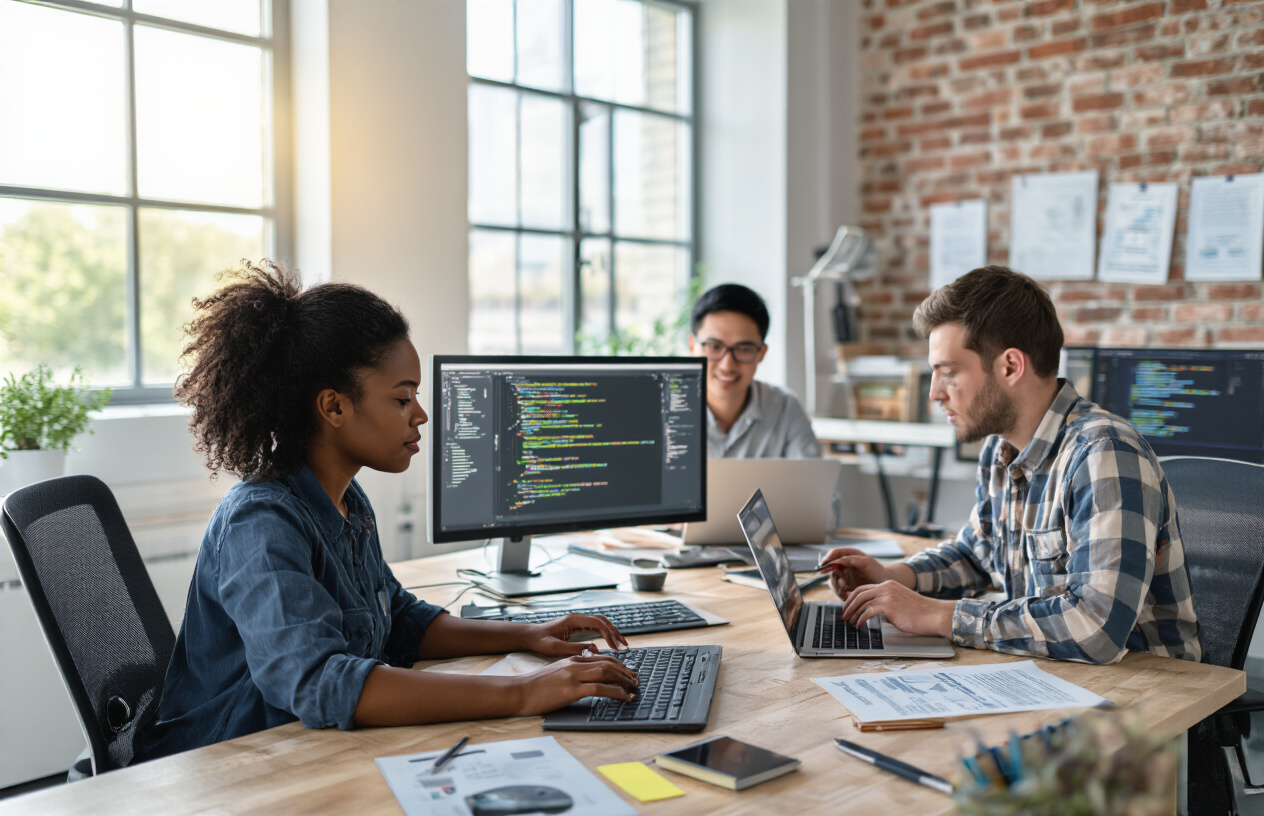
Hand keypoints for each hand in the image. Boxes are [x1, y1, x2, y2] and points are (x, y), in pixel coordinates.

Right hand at [516, 654, 637, 714]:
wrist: (520, 692)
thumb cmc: (536, 687)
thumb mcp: (557, 673)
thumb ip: (572, 672)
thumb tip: (587, 679)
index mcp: (572, 660)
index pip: (602, 658)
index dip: (619, 666)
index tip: (628, 674)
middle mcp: (575, 664)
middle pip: (608, 663)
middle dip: (626, 673)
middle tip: (636, 682)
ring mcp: (574, 675)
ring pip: (607, 673)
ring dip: (624, 681)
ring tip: (633, 689)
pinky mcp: (572, 689)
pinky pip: (600, 688)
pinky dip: (616, 692)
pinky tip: (624, 697)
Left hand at [518, 613, 628, 656]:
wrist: (530, 636)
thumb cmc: (541, 641)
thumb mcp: (556, 648)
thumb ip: (575, 648)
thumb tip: (595, 650)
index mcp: (573, 620)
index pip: (597, 623)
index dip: (609, 634)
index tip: (616, 647)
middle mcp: (577, 618)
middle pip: (602, 620)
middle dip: (615, 632)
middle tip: (625, 645)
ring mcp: (578, 621)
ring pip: (600, 623)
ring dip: (612, 632)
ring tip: (621, 644)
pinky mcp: (577, 626)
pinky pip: (595, 627)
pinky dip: (605, 634)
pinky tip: (610, 643)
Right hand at [818, 548, 894, 599]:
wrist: (884, 584)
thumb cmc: (877, 571)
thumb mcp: (867, 562)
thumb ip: (852, 559)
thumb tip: (838, 560)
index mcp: (849, 556)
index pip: (833, 554)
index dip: (827, 559)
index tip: (824, 565)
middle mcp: (844, 566)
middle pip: (830, 569)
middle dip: (835, 577)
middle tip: (842, 584)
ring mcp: (844, 577)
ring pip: (832, 581)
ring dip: (836, 587)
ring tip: (845, 590)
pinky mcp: (845, 587)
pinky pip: (838, 590)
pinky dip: (841, 593)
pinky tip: (848, 595)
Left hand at [839, 579, 954, 637]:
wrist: (934, 615)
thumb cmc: (920, 613)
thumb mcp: (900, 603)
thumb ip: (887, 604)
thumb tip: (873, 612)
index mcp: (888, 584)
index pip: (864, 588)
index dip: (853, 597)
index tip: (848, 607)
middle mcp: (886, 587)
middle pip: (859, 593)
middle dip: (848, 605)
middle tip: (844, 615)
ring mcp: (888, 595)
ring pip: (862, 602)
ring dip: (853, 613)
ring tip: (849, 622)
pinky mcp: (889, 606)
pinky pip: (868, 611)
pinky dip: (861, 619)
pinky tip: (859, 625)